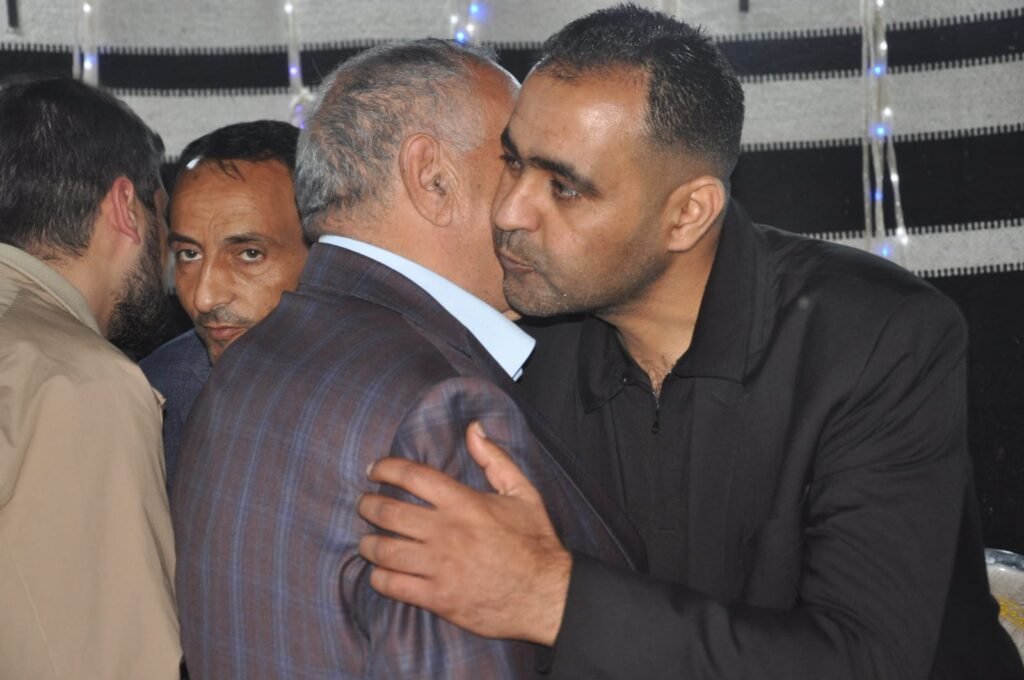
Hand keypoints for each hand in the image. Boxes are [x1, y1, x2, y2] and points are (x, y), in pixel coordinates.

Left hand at [357, 421, 571, 645]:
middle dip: (368, 505)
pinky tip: (381, 572)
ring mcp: (439, 567)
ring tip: (368, 540)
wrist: (547, 595)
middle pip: (388, 512)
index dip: (385, 468)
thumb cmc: (535, 543)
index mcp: (463, 503)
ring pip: (384, 550)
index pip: (411, 475)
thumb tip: (474, 429)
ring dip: (369, 543)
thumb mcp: (522, 492)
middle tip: (365, 504)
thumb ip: (495, 458)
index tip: (374, 469)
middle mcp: (446, 532)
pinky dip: (379, 577)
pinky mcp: (437, 598)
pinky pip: (393, 586)